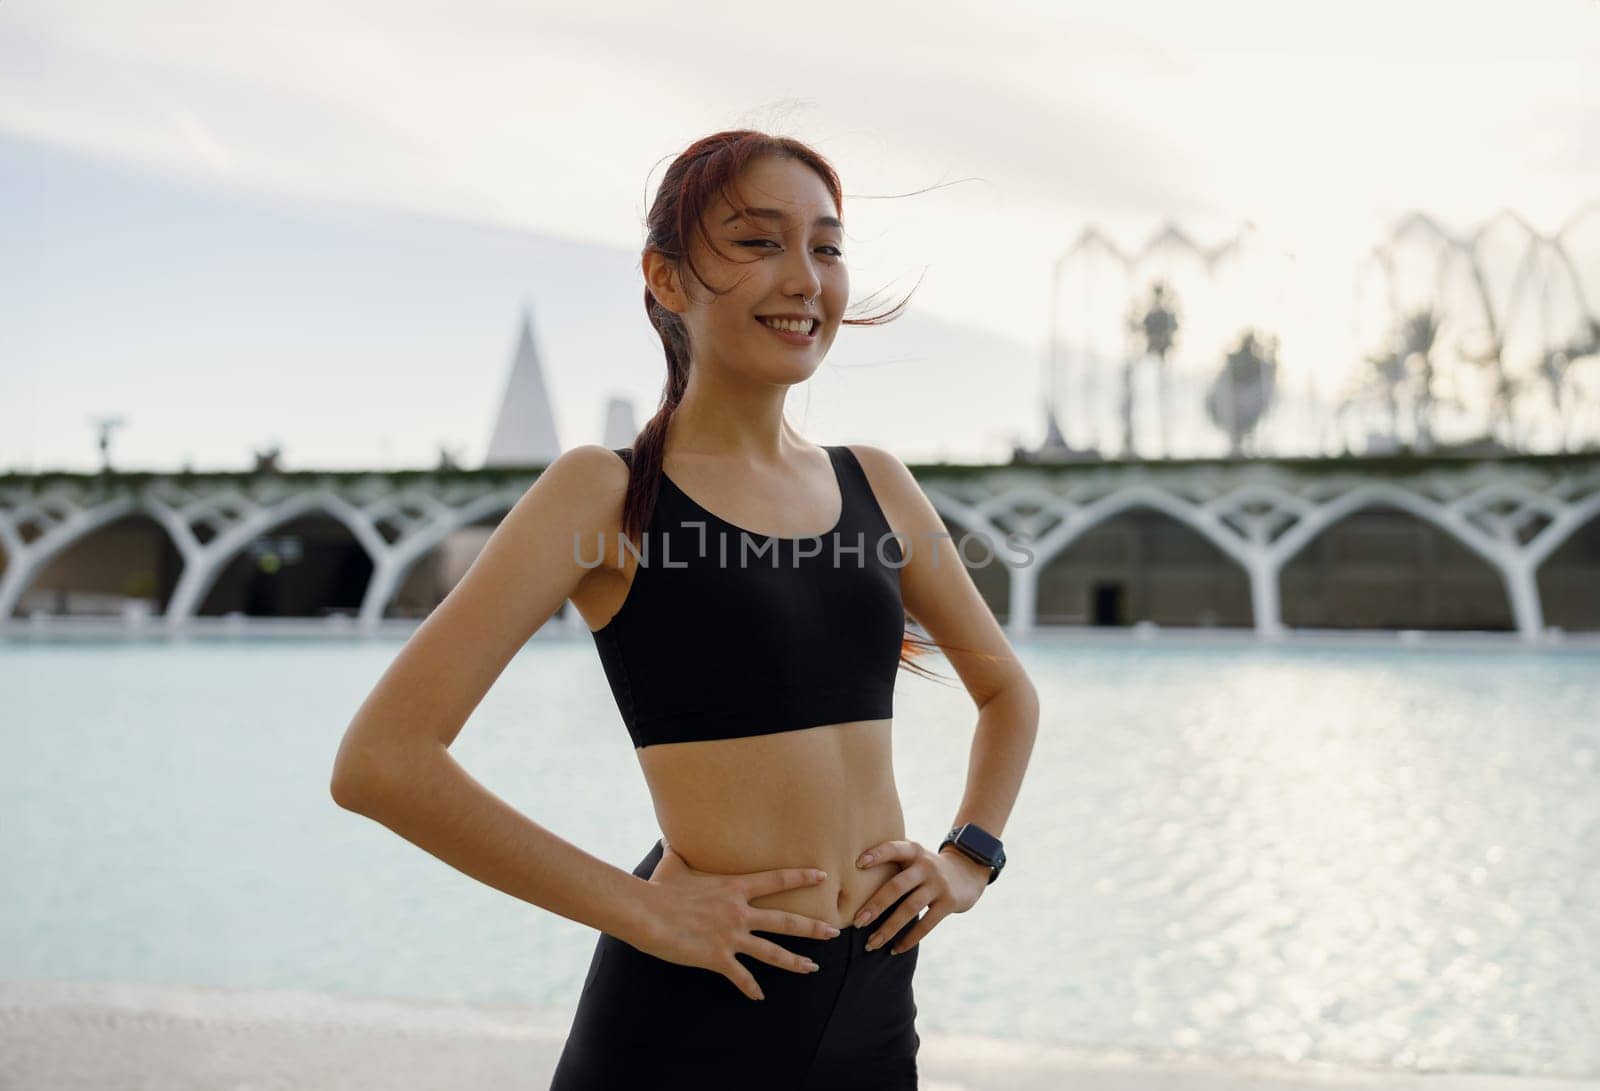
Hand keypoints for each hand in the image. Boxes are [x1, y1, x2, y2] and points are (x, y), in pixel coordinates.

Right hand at [638, 838, 841, 1001]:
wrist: (647, 912)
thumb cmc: (659, 888)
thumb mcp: (672, 864)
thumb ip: (676, 851)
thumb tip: (666, 838)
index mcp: (734, 888)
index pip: (777, 879)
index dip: (802, 877)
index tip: (822, 875)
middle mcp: (740, 912)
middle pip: (786, 920)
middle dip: (812, 928)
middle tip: (834, 932)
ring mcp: (731, 937)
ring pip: (772, 952)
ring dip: (795, 961)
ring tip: (813, 968)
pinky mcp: (718, 958)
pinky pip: (741, 977)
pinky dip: (751, 989)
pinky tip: (759, 997)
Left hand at [852, 838, 988, 955]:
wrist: (967, 872)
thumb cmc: (926, 867)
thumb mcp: (913, 856)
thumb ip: (892, 858)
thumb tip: (850, 870)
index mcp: (914, 851)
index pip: (893, 848)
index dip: (877, 854)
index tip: (857, 864)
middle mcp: (926, 866)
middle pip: (897, 886)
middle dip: (875, 906)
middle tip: (857, 922)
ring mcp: (938, 884)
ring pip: (909, 909)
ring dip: (889, 928)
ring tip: (871, 944)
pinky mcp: (949, 902)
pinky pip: (926, 924)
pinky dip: (909, 939)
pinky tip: (895, 949)